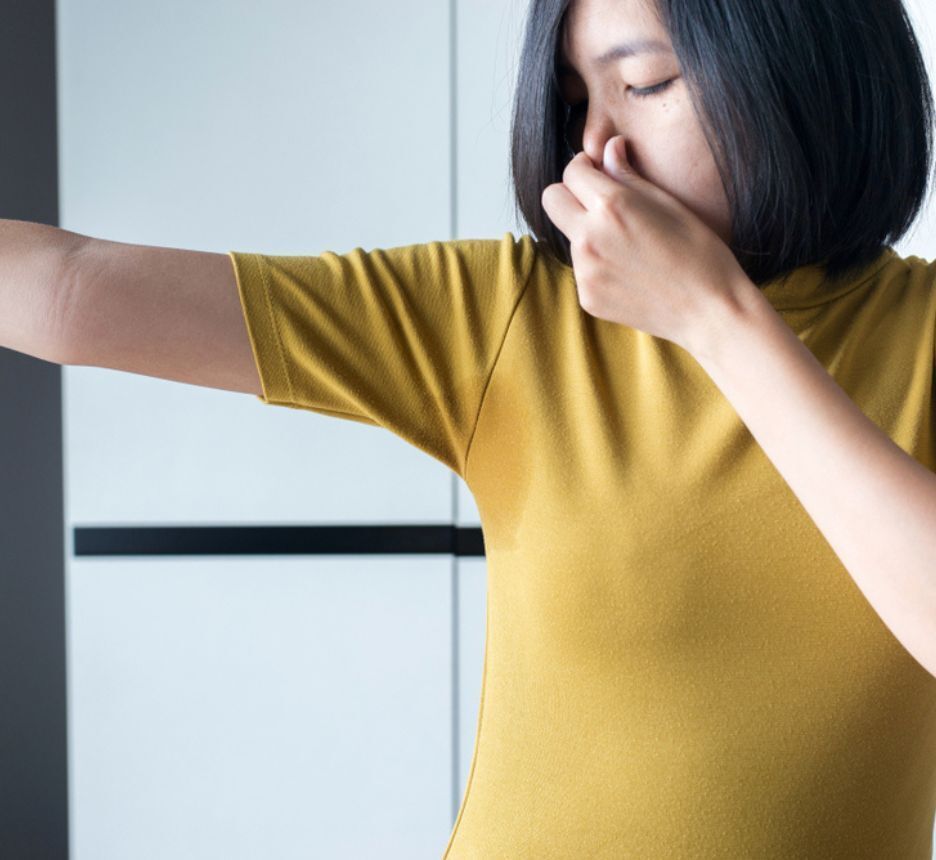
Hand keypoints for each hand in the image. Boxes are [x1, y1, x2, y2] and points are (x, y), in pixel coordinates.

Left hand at [540, 135, 751, 353]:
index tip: (597, 172)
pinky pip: (581, 269)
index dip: (584, 167)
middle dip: (569, 193)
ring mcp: (585, 271)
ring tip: (626, 245)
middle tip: (596, 200)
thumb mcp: (668, 203)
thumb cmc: (699, 252)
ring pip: (567, 235)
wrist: (709, 310)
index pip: (571, 172)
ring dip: (586, 232)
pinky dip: (597, 264)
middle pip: (551, 199)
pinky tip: (628, 271)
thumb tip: (609, 147)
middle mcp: (589, 237)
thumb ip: (628, 175)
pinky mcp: (587, 297)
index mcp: (611, 206)